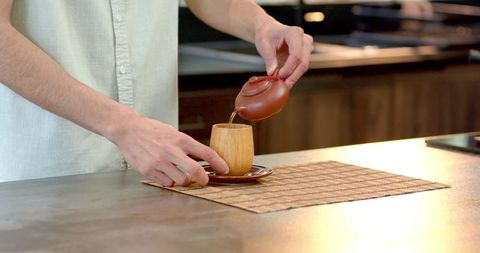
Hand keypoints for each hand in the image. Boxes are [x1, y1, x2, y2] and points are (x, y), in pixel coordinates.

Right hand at [110, 114, 228, 186]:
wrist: (128, 130)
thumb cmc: (153, 131)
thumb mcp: (174, 133)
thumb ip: (187, 145)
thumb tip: (204, 158)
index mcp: (181, 139)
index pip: (206, 152)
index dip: (219, 163)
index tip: (224, 169)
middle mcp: (171, 151)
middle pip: (195, 171)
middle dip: (204, 179)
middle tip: (205, 181)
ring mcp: (159, 162)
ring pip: (181, 181)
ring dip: (183, 180)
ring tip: (178, 173)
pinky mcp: (149, 171)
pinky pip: (166, 183)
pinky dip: (169, 181)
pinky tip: (165, 172)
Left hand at [254, 19, 313, 88]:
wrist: (269, 31)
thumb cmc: (266, 35)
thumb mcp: (264, 45)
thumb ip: (269, 58)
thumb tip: (272, 72)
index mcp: (295, 33)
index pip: (296, 55)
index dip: (288, 68)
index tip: (278, 76)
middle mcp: (304, 39)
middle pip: (303, 62)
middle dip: (293, 76)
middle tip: (282, 86)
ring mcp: (307, 47)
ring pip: (304, 66)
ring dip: (293, 77)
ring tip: (282, 85)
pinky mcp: (305, 54)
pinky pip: (301, 67)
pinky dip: (293, 75)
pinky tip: (285, 81)